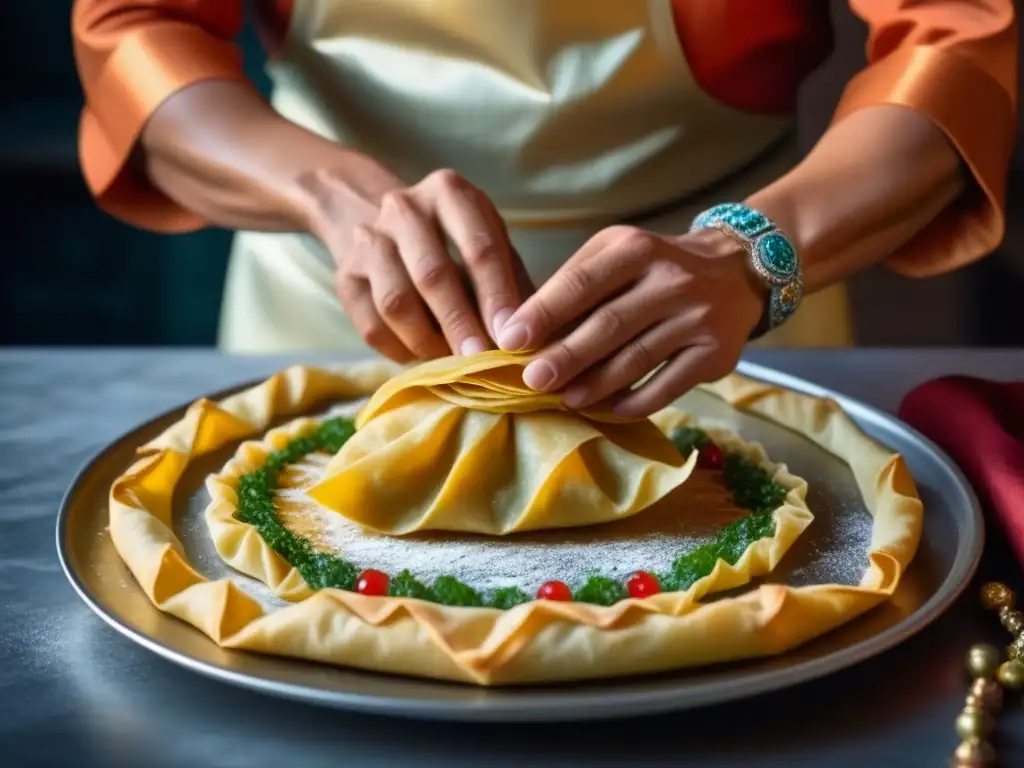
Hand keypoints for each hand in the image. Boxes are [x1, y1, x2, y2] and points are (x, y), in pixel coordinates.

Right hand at [307, 162, 531, 361]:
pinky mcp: (344, 275)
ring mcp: (367, 240)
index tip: (512, 336)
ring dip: (428, 341)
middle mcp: (403, 208)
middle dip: (461, 323)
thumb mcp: (490, 242)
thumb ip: (513, 282)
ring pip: (396, 302)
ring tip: (453, 364)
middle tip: (481, 360)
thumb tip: (542, 336)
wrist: (372, 214)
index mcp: (449, 192)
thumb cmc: (452, 239)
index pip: (479, 246)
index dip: (496, 295)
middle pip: (432, 274)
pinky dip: (399, 350)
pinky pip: (370, 325)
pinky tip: (422, 358)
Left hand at [495, 225, 764, 417]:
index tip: (509, 339)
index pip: (582, 283)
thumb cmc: (655, 268)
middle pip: (609, 324)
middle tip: (532, 380)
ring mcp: (696, 317)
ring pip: (637, 358)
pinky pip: (668, 386)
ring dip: (596, 384)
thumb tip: (521, 332)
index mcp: (634, 248)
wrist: (735, 272)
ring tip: (565, 399)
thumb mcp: (615, 256)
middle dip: (566, 356)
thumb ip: (573, 286)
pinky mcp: (715, 353)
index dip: (543, 313)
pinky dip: (635, 402)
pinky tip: (608, 410)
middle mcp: (670, 279)